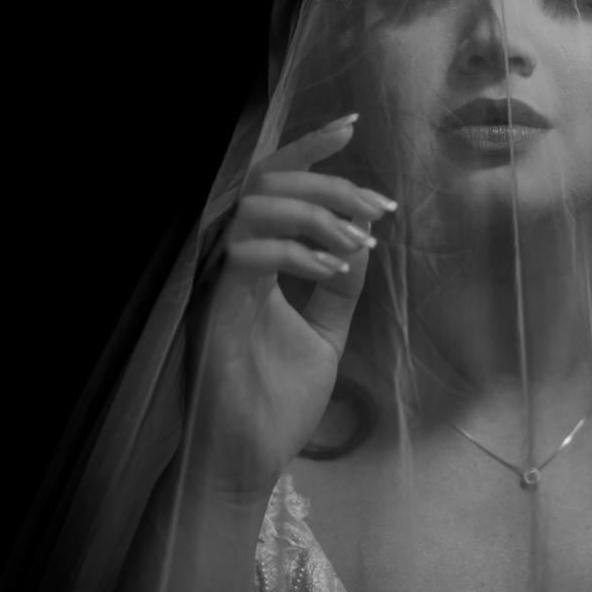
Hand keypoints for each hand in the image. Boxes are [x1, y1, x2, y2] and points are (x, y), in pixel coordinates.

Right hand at [187, 115, 396, 503]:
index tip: (352, 128)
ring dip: (315, 215)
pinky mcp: (213, 309)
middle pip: (265, 183)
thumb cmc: (275, 405)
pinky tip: (335, 269)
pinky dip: (296, 253)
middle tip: (378, 207)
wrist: (248, 462)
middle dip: (328, 184)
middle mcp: (226, 262)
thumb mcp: (324, 336)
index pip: (271, 186)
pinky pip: (248, 255)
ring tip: (360, 243)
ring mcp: (215, 283)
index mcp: (248, 261)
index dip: (309, 152)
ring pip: (253, 208)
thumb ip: (340, 289)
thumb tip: (364, 241)